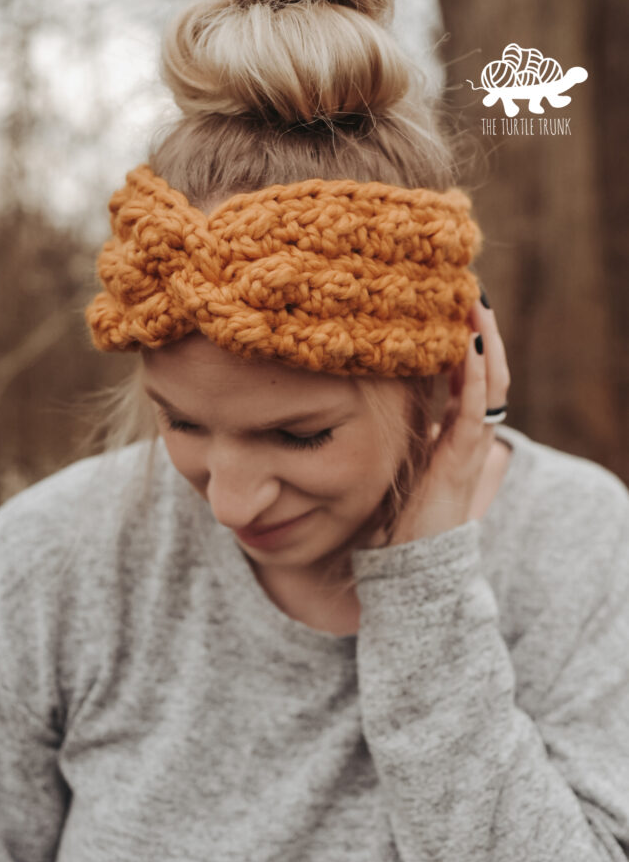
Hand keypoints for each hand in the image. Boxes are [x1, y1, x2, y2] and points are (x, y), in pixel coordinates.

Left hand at [361, 296, 510, 548]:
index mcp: (456, 435)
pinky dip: (474, 376)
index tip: (450, 308)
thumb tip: (373, 403)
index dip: (465, 344)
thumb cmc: (400, 521)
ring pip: (488, 385)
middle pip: (485, 373)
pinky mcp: (462, 460)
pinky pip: (475, 410)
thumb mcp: (400, 468)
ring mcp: (469, 448)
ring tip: (475, 305)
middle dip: (480, 332)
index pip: (469, 379)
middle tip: (469, 292)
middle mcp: (468, 437)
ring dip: (483, 343)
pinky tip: (469, 345)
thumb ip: (403, 441)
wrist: (410, 568)